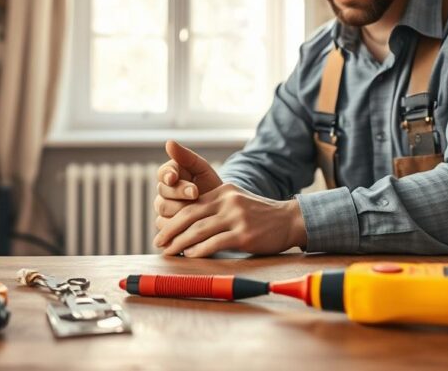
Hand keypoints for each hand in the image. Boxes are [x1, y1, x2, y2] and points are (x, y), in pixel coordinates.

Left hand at [153, 183, 307, 257]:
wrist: (289, 221)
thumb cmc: (260, 216)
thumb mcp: (237, 202)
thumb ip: (216, 207)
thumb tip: (190, 225)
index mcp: (223, 192)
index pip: (190, 205)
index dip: (173, 219)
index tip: (162, 233)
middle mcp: (228, 202)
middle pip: (189, 215)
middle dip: (170, 231)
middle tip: (158, 243)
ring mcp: (236, 217)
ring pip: (198, 230)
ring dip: (180, 243)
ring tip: (169, 252)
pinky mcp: (244, 234)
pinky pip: (215, 243)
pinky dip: (199, 250)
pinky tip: (190, 256)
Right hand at [154, 140, 222, 219]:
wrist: (221, 208)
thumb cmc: (211, 184)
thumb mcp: (202, 169)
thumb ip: (186, 157)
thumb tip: (169, 142)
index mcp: (170, 175)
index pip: (162, 173)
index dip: (167, 175)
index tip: (174, 177)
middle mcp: (164, 192)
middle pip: (163, 192)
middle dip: (179, 192)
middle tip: (195, 193)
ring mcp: (164, 210)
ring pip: (163, 210)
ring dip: (180, 209)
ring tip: (198, 208)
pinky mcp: (167, 226)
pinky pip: (167, 226)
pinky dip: (179, 224)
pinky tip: (193, 222)